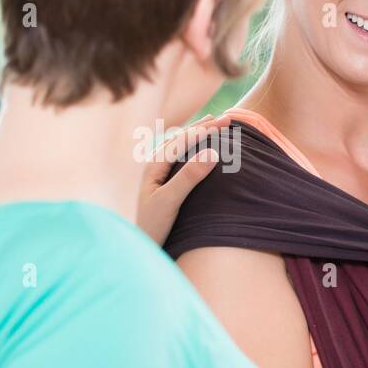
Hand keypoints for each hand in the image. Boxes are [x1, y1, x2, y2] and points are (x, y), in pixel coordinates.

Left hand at [137, 114, 230, 244]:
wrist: (140, 249)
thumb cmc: (153, 226)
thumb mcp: (171, 200)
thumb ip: (189, 176)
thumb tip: (212, 152)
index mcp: (155, 166)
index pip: (183, 141)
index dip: (205, 130)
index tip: (226, 121)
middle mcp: (155, 167)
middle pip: (181, 140)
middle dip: (203, 128)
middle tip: (228, 118)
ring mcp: (159, 176)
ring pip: (181, 148)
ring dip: (198, 136)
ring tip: (212, 126)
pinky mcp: (164, 187)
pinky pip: (182, 160)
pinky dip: (195, 151)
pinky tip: (201, 152)